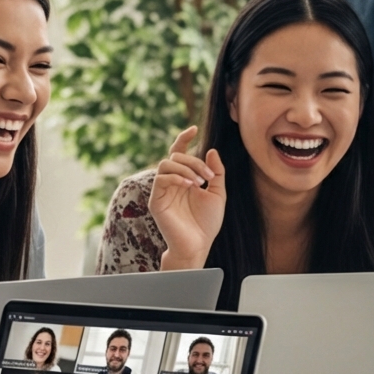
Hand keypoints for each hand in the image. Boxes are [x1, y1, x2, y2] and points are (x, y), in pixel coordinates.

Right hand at [150, 126, 226, 269]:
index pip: (179, 153)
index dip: (183, 139)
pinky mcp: (156, 201)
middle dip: (193, 161)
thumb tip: (211, 150)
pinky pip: (161, 179)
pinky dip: (176, 177)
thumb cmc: (207, 222)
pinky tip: (190, 185)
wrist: (199, 245)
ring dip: (185, 168)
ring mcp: (162, 191)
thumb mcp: (218, 193)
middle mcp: (171, 182)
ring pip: (166, 164)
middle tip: (207, 176)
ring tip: (199, 182)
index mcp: (184, 178)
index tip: (194, 128)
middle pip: (175, 157)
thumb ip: (215, 172)